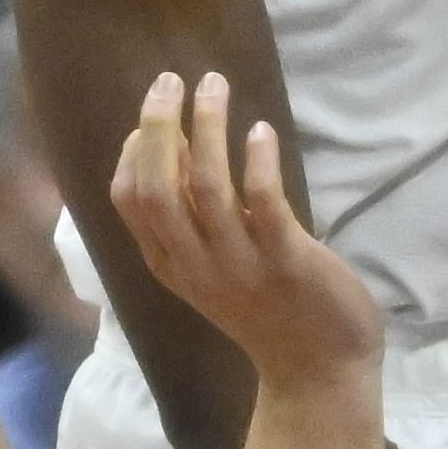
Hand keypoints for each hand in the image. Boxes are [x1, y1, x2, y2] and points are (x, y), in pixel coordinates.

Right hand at [110, 70, 382, 404]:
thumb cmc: (266, 306)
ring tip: (213, 85)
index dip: (133, 151)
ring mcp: (238, 264)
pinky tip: (260, 132)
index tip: (151, 113)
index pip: (129, 201)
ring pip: (206, 188)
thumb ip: (193, 216)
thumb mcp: (212, 265)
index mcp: (171, 264)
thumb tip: (175, 145)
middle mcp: (194, 264)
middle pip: (157, 188)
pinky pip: (263, 204)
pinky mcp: (285, 261)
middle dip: (157, 127)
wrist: (318, 369)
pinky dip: (257, 163)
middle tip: (170, 80)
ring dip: (207, 129)